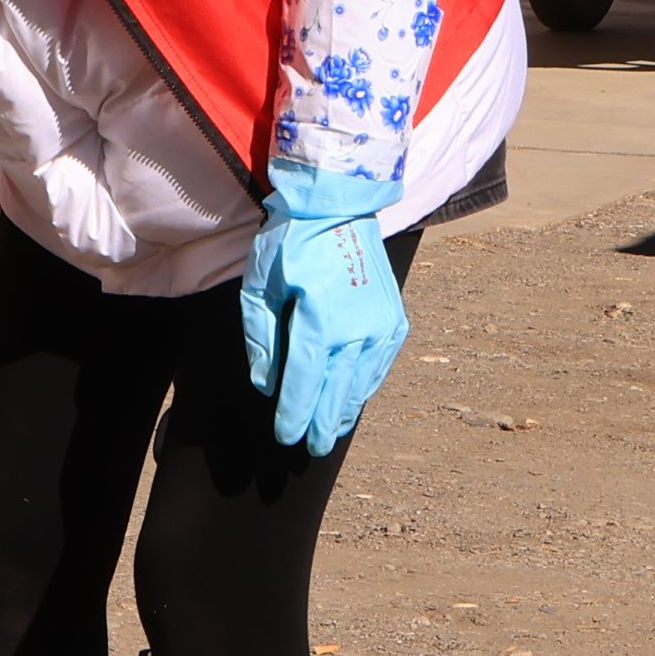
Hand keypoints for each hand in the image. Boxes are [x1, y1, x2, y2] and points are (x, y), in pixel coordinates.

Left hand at [237, 160, 405, 453]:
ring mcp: (382, 324)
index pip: (305, 381)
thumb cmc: (290, 243)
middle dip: (322, 422)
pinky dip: (365, 383)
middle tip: (311, 448)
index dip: (294, 413)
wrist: (338, 207)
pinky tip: (353, 396)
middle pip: (337, 390)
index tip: (285, 436)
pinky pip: (379, 362)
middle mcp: (358, 328)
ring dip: (346, 407)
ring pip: (362, 380)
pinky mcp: (394, 317)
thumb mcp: (260, 287)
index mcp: (320, 321)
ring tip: (331, 430)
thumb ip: (262, 339)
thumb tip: (266, 384)